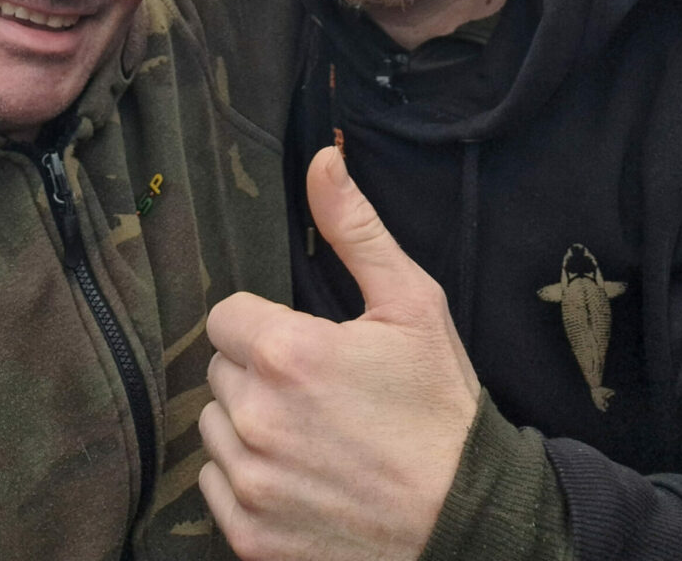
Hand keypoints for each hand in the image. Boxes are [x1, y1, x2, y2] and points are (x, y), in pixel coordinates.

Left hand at [198, 146, 479, 560]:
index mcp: (286, 354)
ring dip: (247, 424)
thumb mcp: (412, 303)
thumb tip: (322, 158)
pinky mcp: (251, 538)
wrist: (467, 518)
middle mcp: (256, 419)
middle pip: (220, 370)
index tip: (302, 341)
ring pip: (213, 428)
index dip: (263, 323)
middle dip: (257, 371)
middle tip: (316, 389)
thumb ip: (354, 228)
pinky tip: (298, 475)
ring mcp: (251, 484)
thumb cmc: (440, 406)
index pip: (225, 316)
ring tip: (309, 432)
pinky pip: (214, 487)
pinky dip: (246, 479)